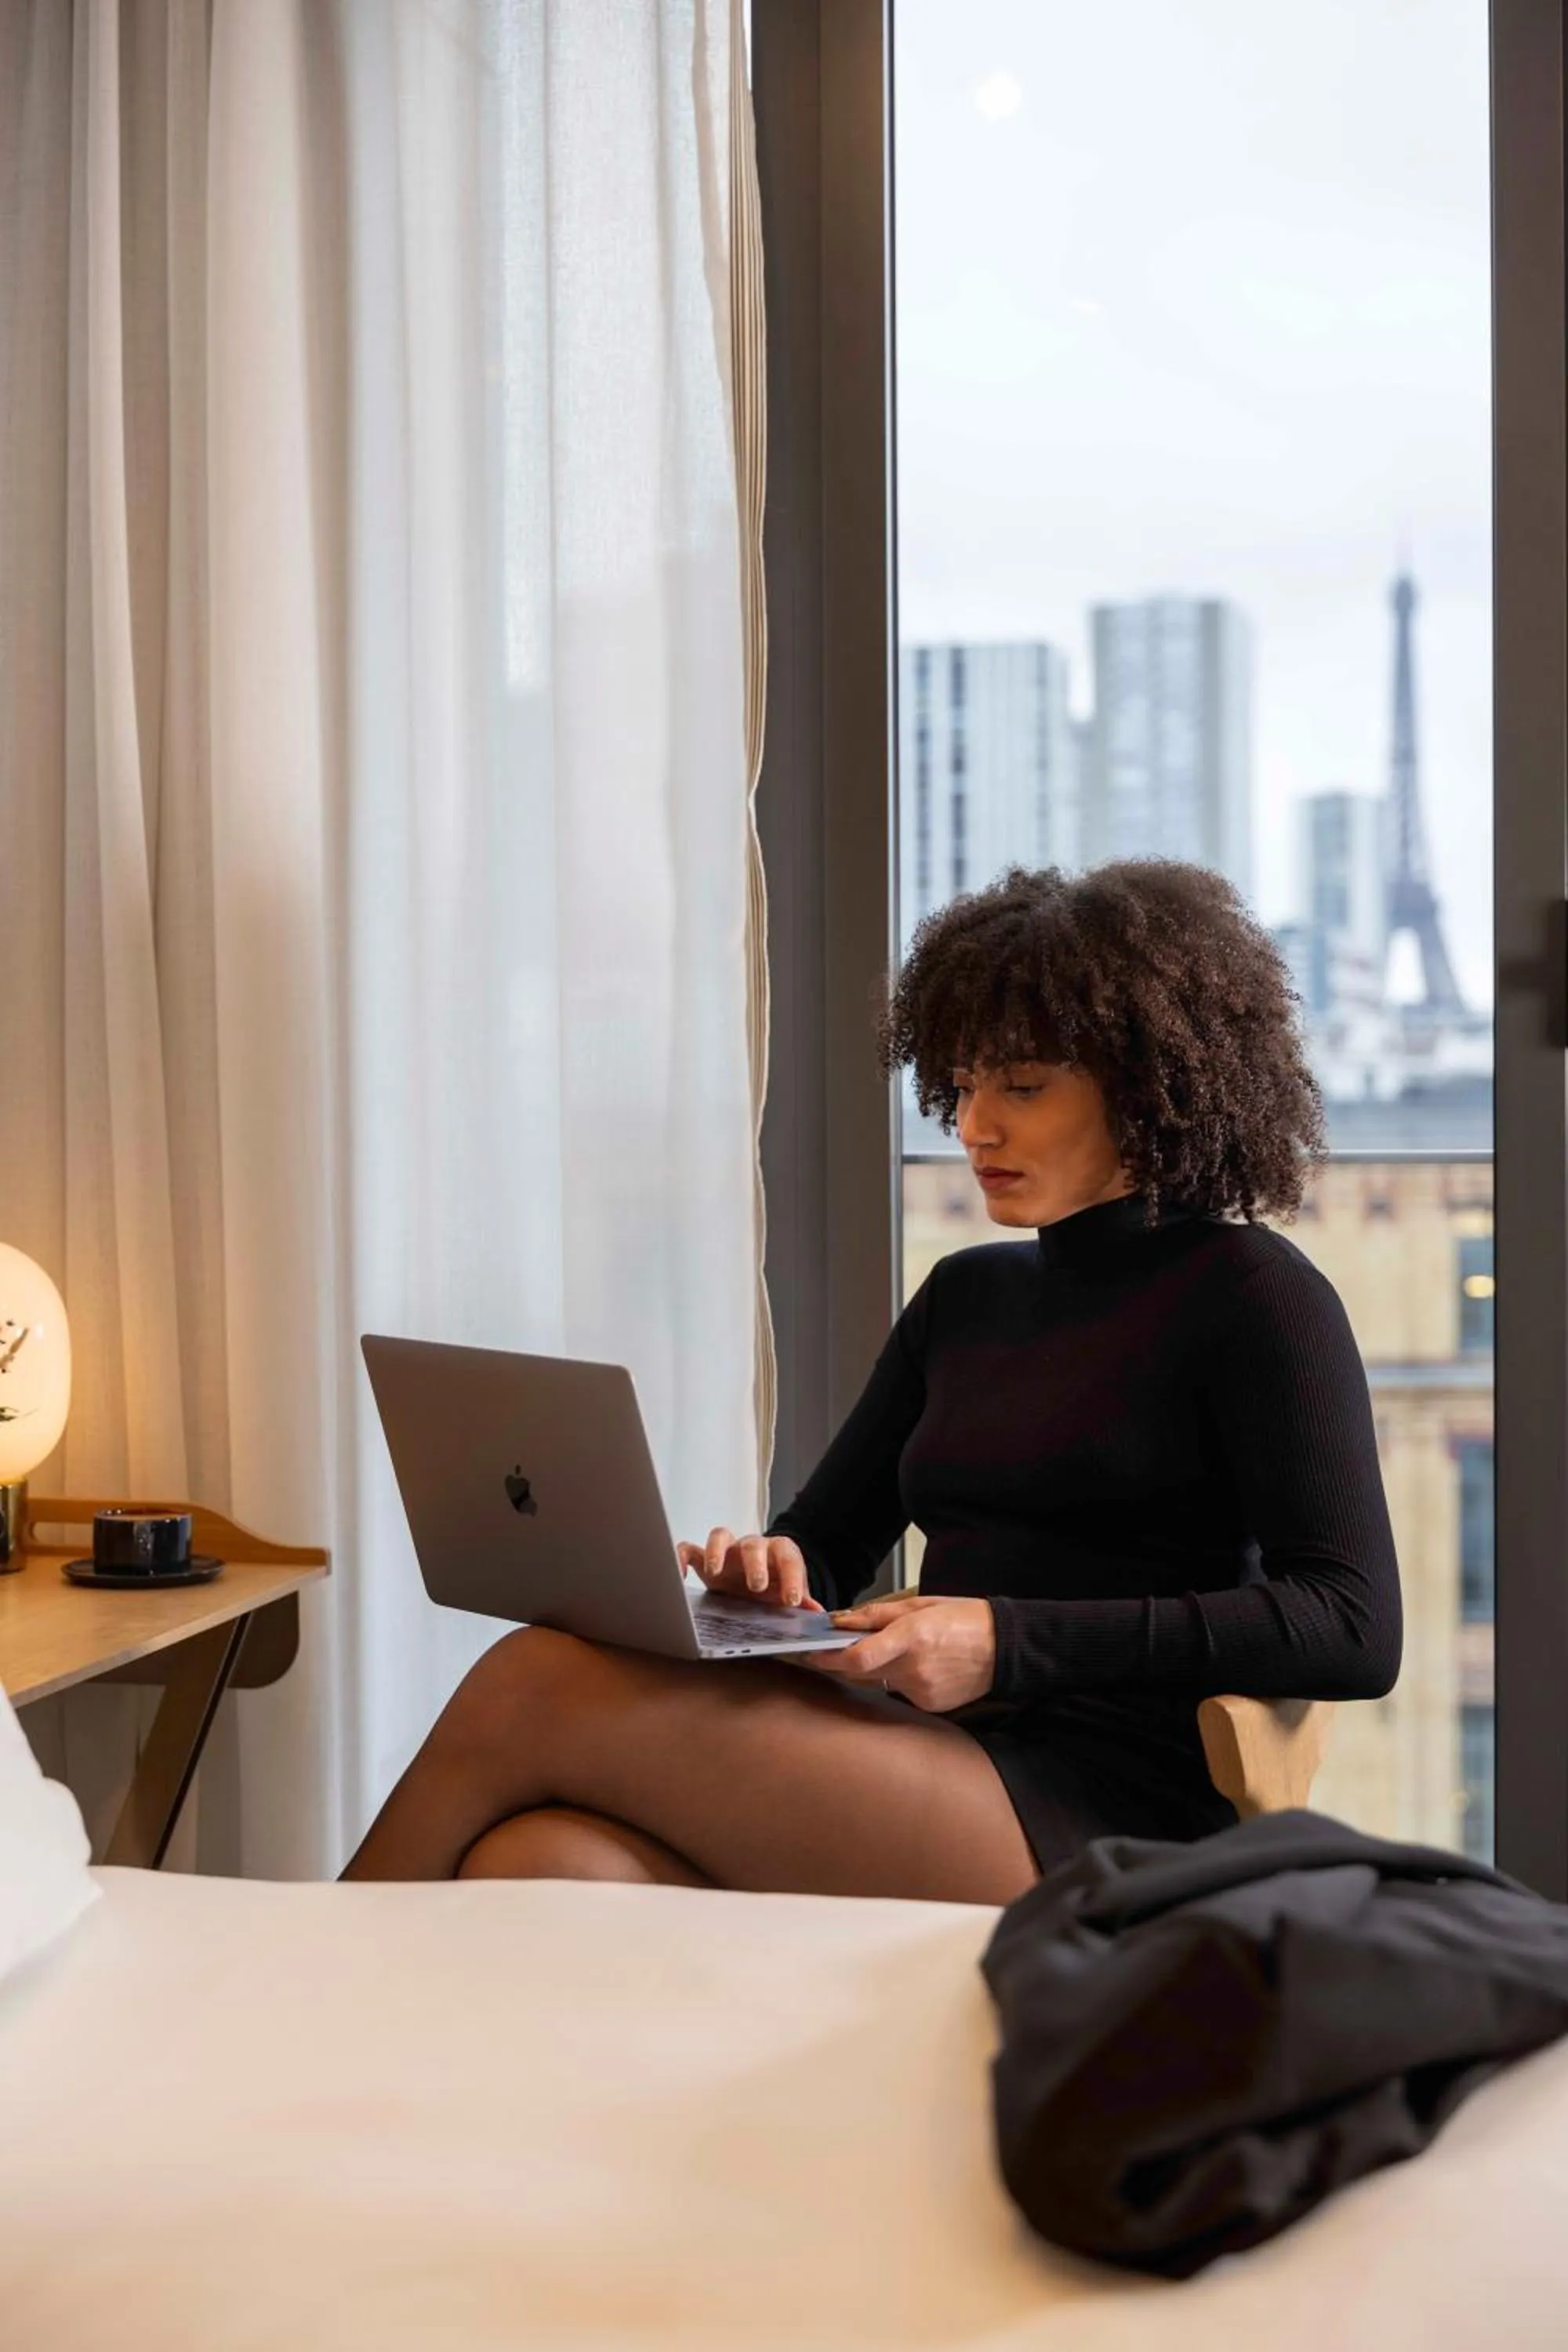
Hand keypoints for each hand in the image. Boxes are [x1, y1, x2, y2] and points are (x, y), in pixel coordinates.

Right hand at [675, 1526, 824, 1611]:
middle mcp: (751, 1548)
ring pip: (720, 1536)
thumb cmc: (776, 1588)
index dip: (792, 1578)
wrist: (760, 1582)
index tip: (791, 1601)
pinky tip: (679, 1577)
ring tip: (715, 1573)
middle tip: (756, 1586)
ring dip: (716, 1552)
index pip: (788, 1558)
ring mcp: (726, 1551)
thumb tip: (817, 1613)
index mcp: (778, 1554)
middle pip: (753, 1544)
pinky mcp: (704, 1560)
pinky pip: (689, 1549)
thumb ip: (803, 1602)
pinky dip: (681, 1557)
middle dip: (755, 1564)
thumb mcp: (791, 1595)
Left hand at [794, 1593, 995, 1711]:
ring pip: (881, 1682)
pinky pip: (901, 1692)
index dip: (829, 1659)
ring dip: (879, 1668)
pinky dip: (901, 1679)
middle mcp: (914, 1669)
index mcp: (912, 1637)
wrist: (1005, 1648)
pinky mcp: (929, 1705)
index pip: (858, 1658)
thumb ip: (878, 1615)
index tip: (811, 1654)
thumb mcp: (920, 1605)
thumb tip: (841, 1621)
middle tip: (835, 1650)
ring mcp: (922, 1691)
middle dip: (847, 1661)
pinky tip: (922, 1665)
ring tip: (902, 1650)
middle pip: (863, 1672)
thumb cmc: (965, 1620)